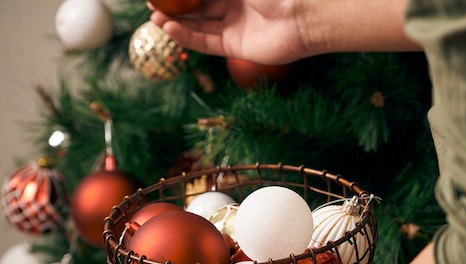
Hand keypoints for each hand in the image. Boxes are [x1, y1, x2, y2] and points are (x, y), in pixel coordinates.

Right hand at [148, 0, 421, 64]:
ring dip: (176, 22)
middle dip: (173, 5)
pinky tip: (170, 29)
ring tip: (154, 17)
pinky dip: (188, 37)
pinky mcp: (236, 47)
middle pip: (197, 6)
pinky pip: (207, 42)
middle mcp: (234, 6)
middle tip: (150, 3)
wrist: (305, 18)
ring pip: (199, 25)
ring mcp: (234, 27)